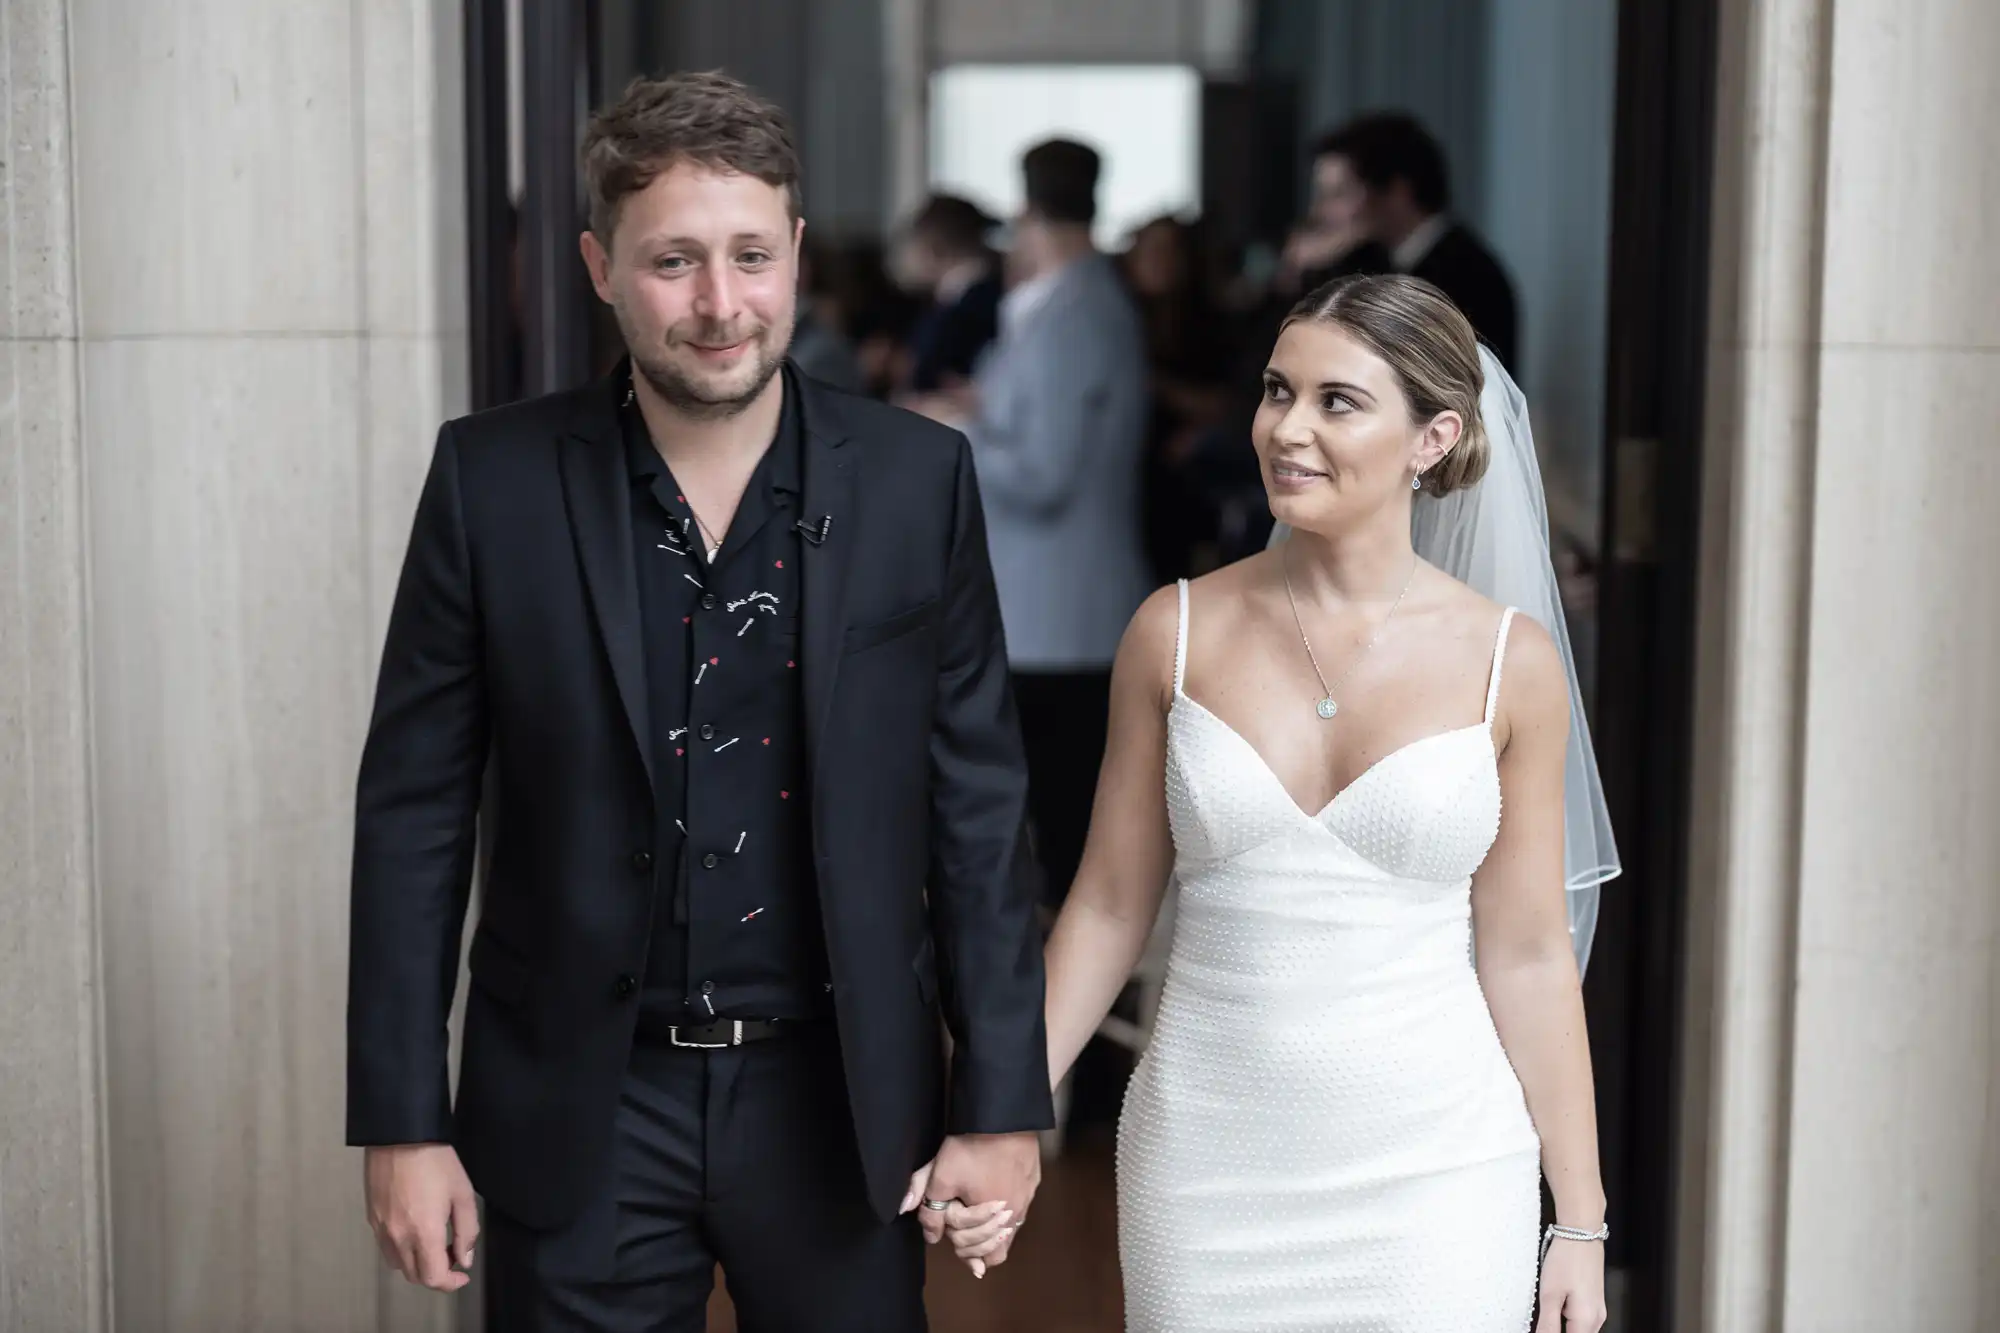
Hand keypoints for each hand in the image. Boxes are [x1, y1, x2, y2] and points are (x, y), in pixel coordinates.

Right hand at [365, 1143, 478, 1291]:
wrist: (399, 1135)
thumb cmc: (434, 1160)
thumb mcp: (462, 1194)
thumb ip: (467, 1231)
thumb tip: (464, 1258)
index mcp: (424, 1232)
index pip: (433, 1278)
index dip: (450, 1283)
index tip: (461, 1275)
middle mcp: (398, 1236)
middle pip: (415, 1276)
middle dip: (436, 1273)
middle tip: (451, 1254)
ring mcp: (381, 1229)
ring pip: (399, 1264)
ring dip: (418, 1263)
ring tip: (434, 1241)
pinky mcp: (372, 1218)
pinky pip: (387, 1247)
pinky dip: (403, 1249)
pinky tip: (415, 1229)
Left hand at [908, 1132, 1040, 1275]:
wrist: (1002, 1114)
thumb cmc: (972, 1149)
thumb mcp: (941, 1178)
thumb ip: (930, 1211)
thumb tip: (930, 1236)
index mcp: (997, 1221)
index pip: (987, 1257)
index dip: (965, 1248)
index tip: (952, 1229)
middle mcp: (1018, 1213)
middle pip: (999, 1247)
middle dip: (976, 1239)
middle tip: (959, 1219)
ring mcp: (1028, 1195)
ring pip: (1010, 1225)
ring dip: (990, 1224)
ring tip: (974, 1206)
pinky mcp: (1032, 1178)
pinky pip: (1020, 1202)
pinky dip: (1003, 1204)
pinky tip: (990, 1188)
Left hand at [1535, 1236, 1607, 1332]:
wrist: (1582, 1233)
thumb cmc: (1567, 1257)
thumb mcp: (1550, 1294)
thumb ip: (1547, 1324)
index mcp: (1587, 1321)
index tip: (1543, 1327)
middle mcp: (1597, 1318)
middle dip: (1558, 1331)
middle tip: (1544, 1318)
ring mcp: (1598, 1310)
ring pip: (1578, 1330)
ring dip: (1563, 1326)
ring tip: (1551, 1306)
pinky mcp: (1594, 1301)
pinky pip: (1581, 1320)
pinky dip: (1568, 1319)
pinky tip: (1557, 1305)